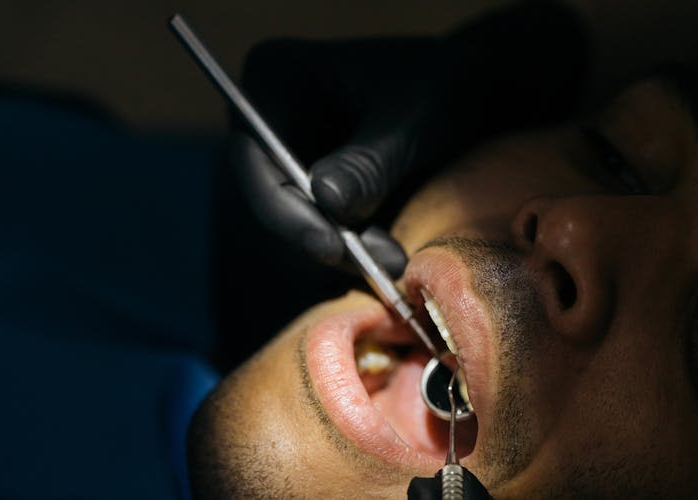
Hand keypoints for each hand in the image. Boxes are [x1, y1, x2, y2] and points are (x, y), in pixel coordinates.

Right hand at [229, 2, 587, 277]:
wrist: (472, 93)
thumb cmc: (443, 84)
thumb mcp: (414, 118)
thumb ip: (370, 161)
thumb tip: (326, 201)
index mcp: (275, 78)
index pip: (255, 156)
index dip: (284, 207)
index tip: (330, 245)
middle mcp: (271, 122)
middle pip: (271, 196)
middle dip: (320, 237)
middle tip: (377, 266)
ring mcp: (290, 157)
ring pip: (295, 219)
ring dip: (340, 250)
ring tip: (393, 264)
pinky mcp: (315, 187)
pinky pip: (319, 227)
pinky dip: (351, 248)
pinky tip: (387, 259)